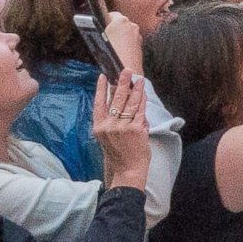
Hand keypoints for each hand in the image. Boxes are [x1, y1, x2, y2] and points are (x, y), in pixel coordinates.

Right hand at [90, 69, 153, 192]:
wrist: (127, 170)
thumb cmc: (118, 153)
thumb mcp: (107, 136)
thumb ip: (111, 120)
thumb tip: (120, 98)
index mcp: (99, 127)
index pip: (98, 103)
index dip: (100, 89)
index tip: (102, 76)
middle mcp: (109, 126)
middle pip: (116, 99)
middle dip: (122, 82)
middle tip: (126, 70)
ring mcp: (122, 127)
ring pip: (130, 102)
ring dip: (135, 89)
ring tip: (139, 79)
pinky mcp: (135, 129)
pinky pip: (140, 110)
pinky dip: (142, 101)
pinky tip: (144, 93)